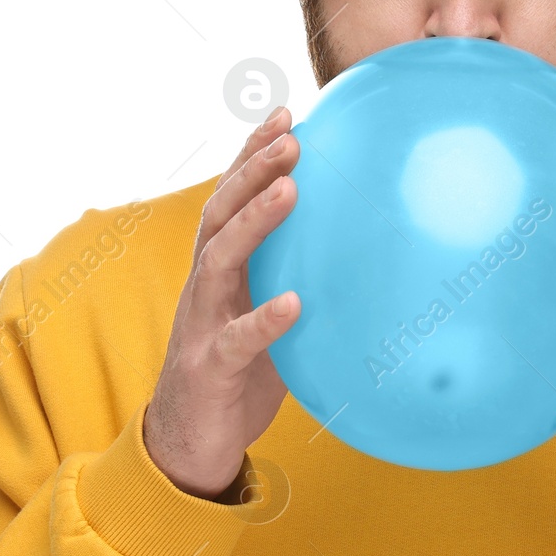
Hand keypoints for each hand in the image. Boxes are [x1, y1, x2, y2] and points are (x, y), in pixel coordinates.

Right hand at [143, 108, 301, 499]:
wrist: (190, 443)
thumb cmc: (236, 375)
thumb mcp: (270, 319)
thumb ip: (298, 285)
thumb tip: (366, 258)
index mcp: (219, 269)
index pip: (232, 198)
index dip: (252, 154)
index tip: (286, 113)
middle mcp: (204, 285)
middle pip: (221, 212)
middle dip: (253, 169)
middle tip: (291, 136)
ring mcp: (201, 322)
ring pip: (220, 259)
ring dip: (255, 222)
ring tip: (290, 191)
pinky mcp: (208, 366)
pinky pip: (236, 339)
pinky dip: (264, 319)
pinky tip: (294, 304)